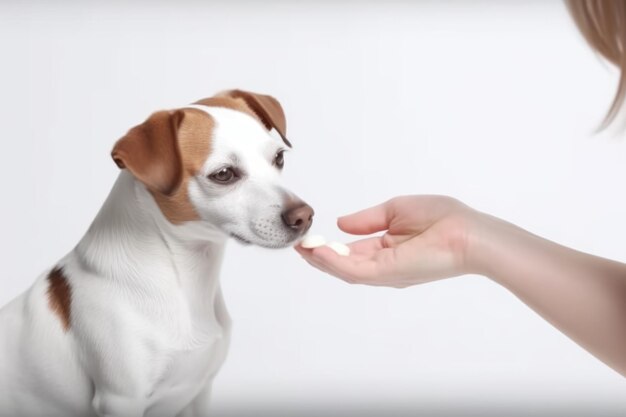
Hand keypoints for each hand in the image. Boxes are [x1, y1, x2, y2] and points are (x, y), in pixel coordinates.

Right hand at [295, 195, 482, 286]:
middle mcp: (384, 265)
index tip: (311, 237)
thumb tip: (340, 223)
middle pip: (344, 264)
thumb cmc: (441, 217)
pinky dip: (333, 261)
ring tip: (302, 247)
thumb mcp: (396, 211)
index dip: (331, 245)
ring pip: (344, 270)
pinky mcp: (387, 273)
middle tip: (299, 244)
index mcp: (388, 250)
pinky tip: (317, 250)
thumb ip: (367, 221)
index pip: (353, 252)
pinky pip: (353, 270)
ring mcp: (385, 272)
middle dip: (319, 255)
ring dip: (320, 259)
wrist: (467, 232)